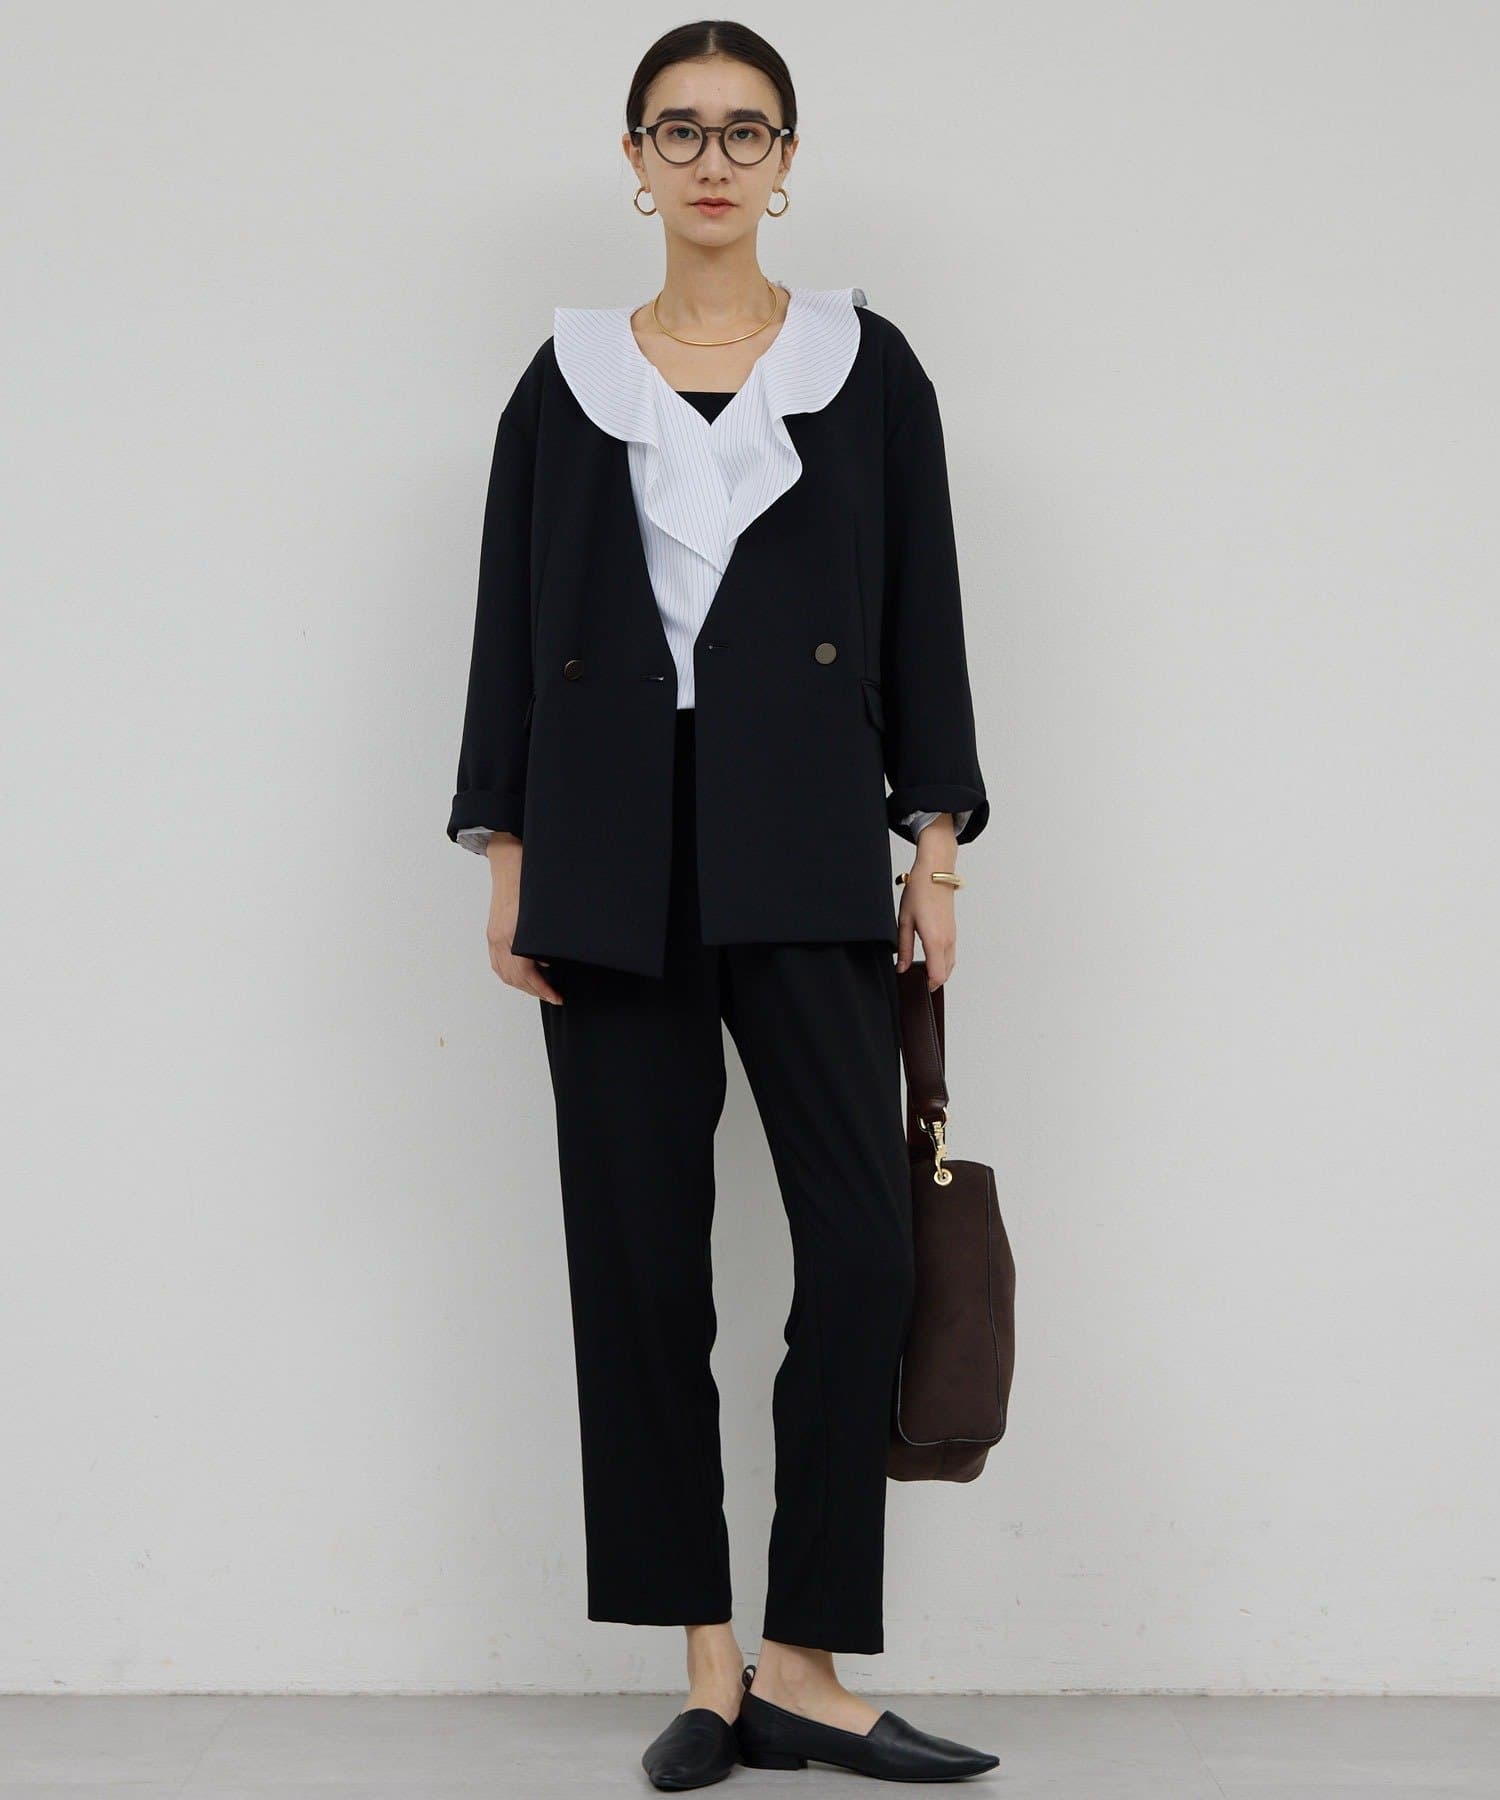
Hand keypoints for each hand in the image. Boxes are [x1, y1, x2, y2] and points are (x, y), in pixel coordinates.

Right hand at [484, 835, 563, 1003]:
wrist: (509, 861)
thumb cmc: (529, 881)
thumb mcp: (543, 912)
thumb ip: (545, 939)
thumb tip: (549, 960)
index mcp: (512, 934)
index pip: (526, 973)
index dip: (542, 989)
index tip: (557, 996)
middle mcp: (499, 938)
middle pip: (514, 978)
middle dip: (535, 991)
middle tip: (553, 996)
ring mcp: (493, 936)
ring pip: (503, 973)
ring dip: (522, 985)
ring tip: (541, 989)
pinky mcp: (492, 933)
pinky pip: (497, 963)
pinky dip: (510, 975)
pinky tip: (524, 976)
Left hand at [895, 817, 958, 988]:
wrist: (935, 873)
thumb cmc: (919, 893)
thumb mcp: (904, 921)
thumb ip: (904, 949)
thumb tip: (902, 968)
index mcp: (935, 940)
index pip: (937, 975)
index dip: (927, 986)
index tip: (917, 989)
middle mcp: (948, 941)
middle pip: (945, 974)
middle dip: (932, 982)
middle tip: (916, 984)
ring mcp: (953, 936)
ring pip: (950, 965)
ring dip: (938, 973)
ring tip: (921, 974)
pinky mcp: (953, 932)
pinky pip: (951, 955)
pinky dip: (943, 963)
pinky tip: (930, 960)